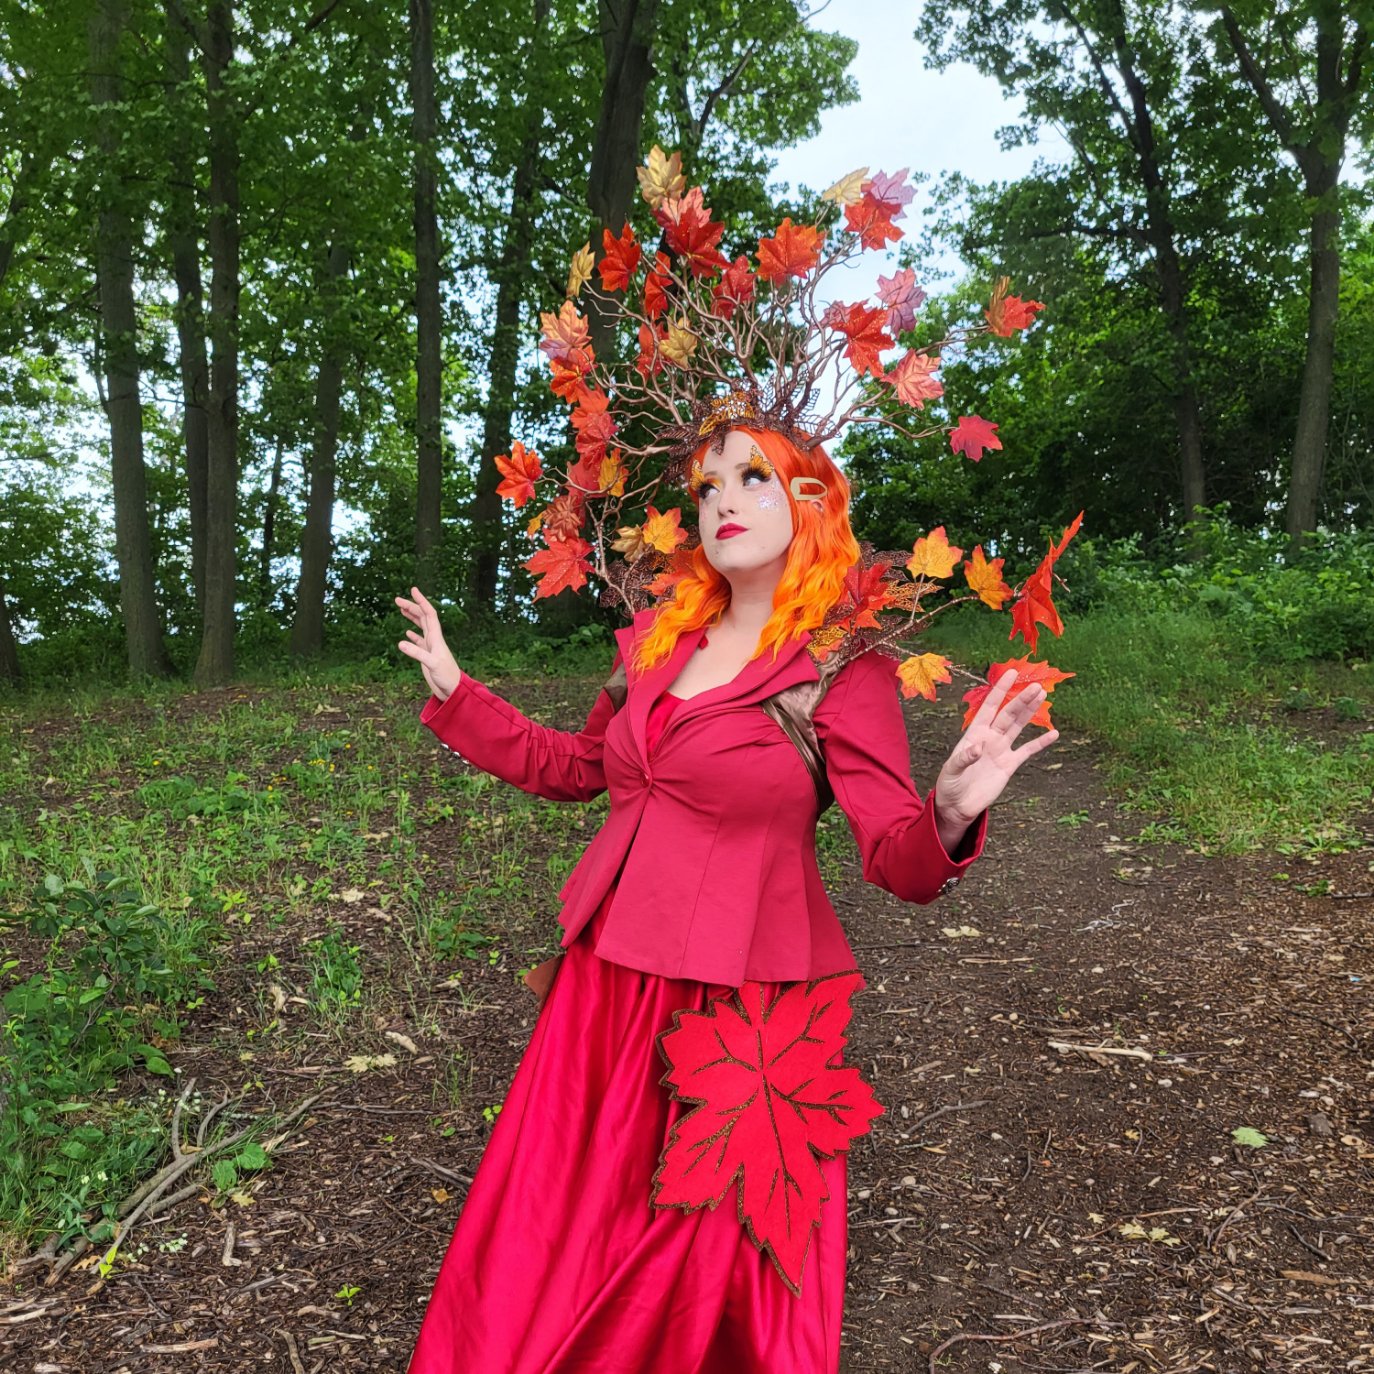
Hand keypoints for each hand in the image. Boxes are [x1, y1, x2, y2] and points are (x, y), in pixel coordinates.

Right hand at [395, 586, 461, 700]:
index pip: (429, 614)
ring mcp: (431, 647)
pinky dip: (413, 635)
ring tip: (401, 609)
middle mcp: (434, 639)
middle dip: (411, 607)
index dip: (421, 601)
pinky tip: (407, 633)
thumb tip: (400, 643)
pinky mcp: (428, 656)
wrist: (453, 690)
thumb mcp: (431, 664)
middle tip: (397, 600)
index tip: (413, 590)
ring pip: (421, 627)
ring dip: (411, 617)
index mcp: (436, 638)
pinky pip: (420, 641)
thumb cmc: (446, 677)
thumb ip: (417, 653)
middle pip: (423, 617)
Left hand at [932, 670, 1058, 838]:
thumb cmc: (949, 784)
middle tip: (1036, 685)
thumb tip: (978, 747)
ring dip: (1030, 711)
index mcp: (974, 733)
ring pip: (1019, 726)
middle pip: (1009, 714)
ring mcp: (1001, 750)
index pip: (990, 706)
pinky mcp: (1010, 765)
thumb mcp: (951, 770)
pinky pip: (1028, 751)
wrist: (958, 805)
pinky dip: (1041, 742)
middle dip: (1021, 699)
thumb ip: (963, 758)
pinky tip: (1054, 733)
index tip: (1011, 673)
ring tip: (1042, 695)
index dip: (1000, 689)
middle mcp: (990, 737)